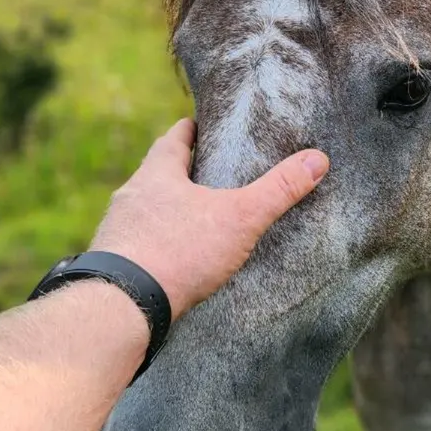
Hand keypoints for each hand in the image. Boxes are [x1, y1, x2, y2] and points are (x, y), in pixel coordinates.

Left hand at [90, 119, 327, 318]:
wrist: (124, 304)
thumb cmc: (180, 251)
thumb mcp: (240, 217)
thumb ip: (278, 190)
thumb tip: (317, 159)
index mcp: (157, 174)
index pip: (173, 139)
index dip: (190, 130)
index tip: (202, 126)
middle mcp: (131, 197)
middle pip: (157, 174)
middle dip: (181, 173)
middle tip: (207, 174)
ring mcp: (117, 231)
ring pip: (145, 211)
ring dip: (166, 212)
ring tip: (193, 220)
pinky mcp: (113, 264)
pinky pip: (138, 245)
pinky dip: (156, 246)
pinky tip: (173, 260)